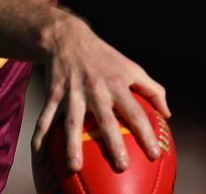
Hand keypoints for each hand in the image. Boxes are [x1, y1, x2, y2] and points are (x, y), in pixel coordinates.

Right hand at [30, 17, 169, 173]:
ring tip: (75, 167)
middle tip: (121, 165)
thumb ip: (153, 90)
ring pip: (72, 122)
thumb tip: (167, 115)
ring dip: (72, 145)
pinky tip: (38, 155)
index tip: (153, 153)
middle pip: (105, 119)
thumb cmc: (105, 57)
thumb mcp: (132, 68)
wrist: (68, 38)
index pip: (135, 112)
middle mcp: (95, 89)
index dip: (145, 132)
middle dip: (113, 143)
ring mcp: (72, 93)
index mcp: (116, 84)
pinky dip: (40, 135)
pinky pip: (46, 118)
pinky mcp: (53, 95)